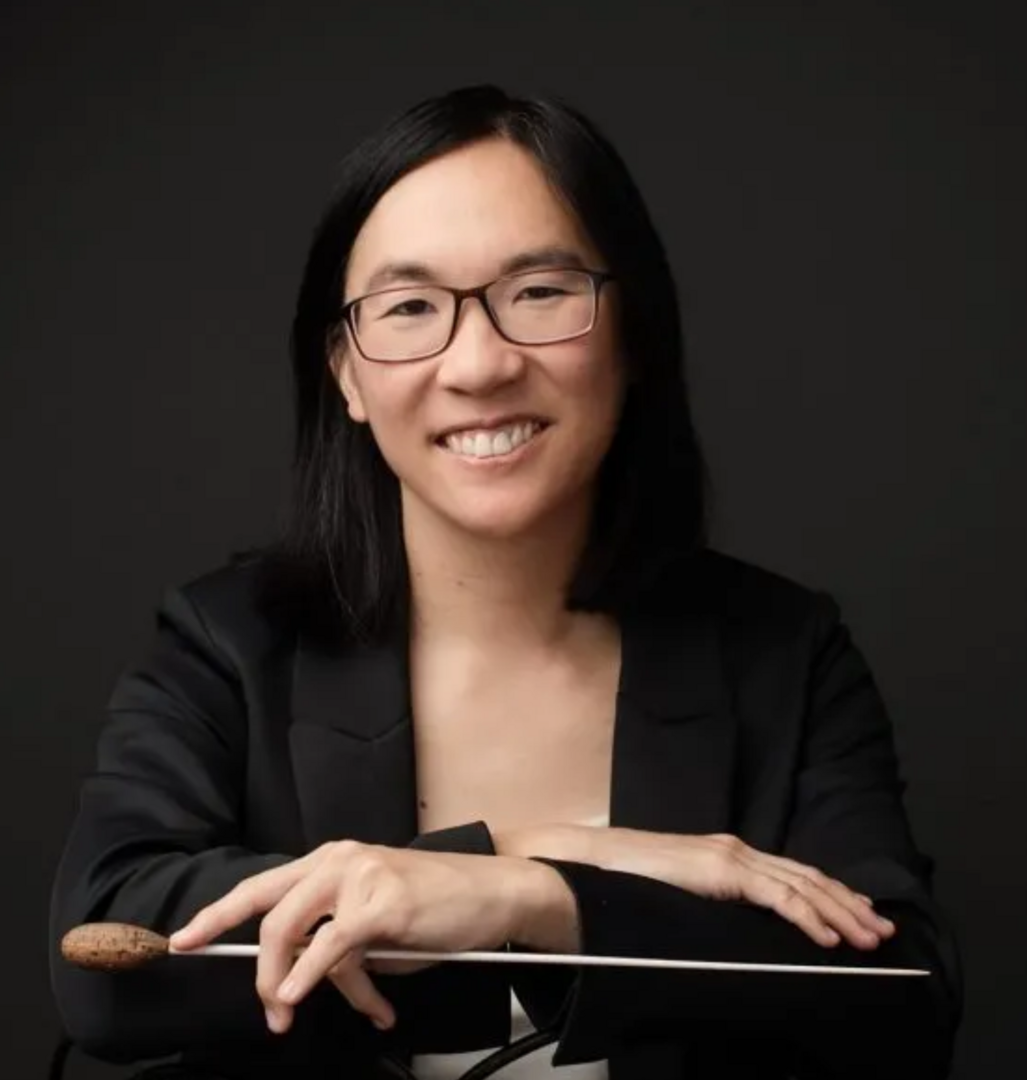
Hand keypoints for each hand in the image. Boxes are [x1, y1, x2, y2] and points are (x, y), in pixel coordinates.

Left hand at [169, 841, 574, 1034]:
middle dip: (254, 964)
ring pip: (290, 929)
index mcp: (331, 860)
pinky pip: (329, 946)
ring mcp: (358, 876)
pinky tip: (299, 994)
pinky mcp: (380, 903)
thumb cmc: (436, 908)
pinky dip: (307, 975)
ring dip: (281, 982)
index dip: (218, 914)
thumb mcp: (377, 926)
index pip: (263, 886)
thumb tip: (305, 980)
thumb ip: (335, 945)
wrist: (492, 894)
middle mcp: (337, 860)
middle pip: (266, 907)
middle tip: (261, 1007)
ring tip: (291, 1013)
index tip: (184, 939)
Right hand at [496, 825, 894, 949]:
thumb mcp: (681, 891)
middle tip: (882, 929)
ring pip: (801, 886)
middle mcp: (737, 850)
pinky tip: (828, 936)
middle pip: (807, 877)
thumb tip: (735, 927)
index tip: (858, 912)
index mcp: (729, 854)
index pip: (792, 874)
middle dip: (849, 904)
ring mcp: (730, 857)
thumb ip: (711, 900)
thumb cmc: (629, 878)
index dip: (830, 893)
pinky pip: (776, 896)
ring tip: (869, 936)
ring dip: (841, 912)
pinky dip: (808, 915)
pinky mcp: (721, 870)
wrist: (594, 859)